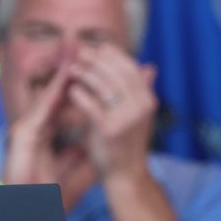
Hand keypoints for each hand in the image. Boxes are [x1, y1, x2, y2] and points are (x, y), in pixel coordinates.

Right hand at [1, 59, 90, 189]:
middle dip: (69, 72)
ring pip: (47, 96)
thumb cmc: (45, 197)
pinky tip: (65, 78)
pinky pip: (41, 109)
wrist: (28, 212)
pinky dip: (53, 92)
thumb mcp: (70, 173)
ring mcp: (25, 129)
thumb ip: (78, 156)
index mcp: (42, 136)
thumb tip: (87, 143)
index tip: (94, 70)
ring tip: (76, 54)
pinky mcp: (22, 134)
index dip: (77, 86)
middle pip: (53, 95)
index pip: (61, 105)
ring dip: (62, 75)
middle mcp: (32, 128)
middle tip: (84, 50)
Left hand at [66, 43, 156, 182]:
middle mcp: (141, 107)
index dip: (114, 55)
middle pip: (117, 73)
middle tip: (80, 52)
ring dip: (85, 73)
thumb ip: (141, 90)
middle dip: (97, 59)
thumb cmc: (127, 141)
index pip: (131, 68)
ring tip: (72, 68)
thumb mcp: (139, 114)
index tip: (98, 47)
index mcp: (148, 100)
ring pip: (103, 86)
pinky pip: (91, 104)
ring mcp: (126, 118)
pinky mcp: (109, 129)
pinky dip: (80, 94)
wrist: (126, 173)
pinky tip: (71, 89)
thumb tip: (150, 66)